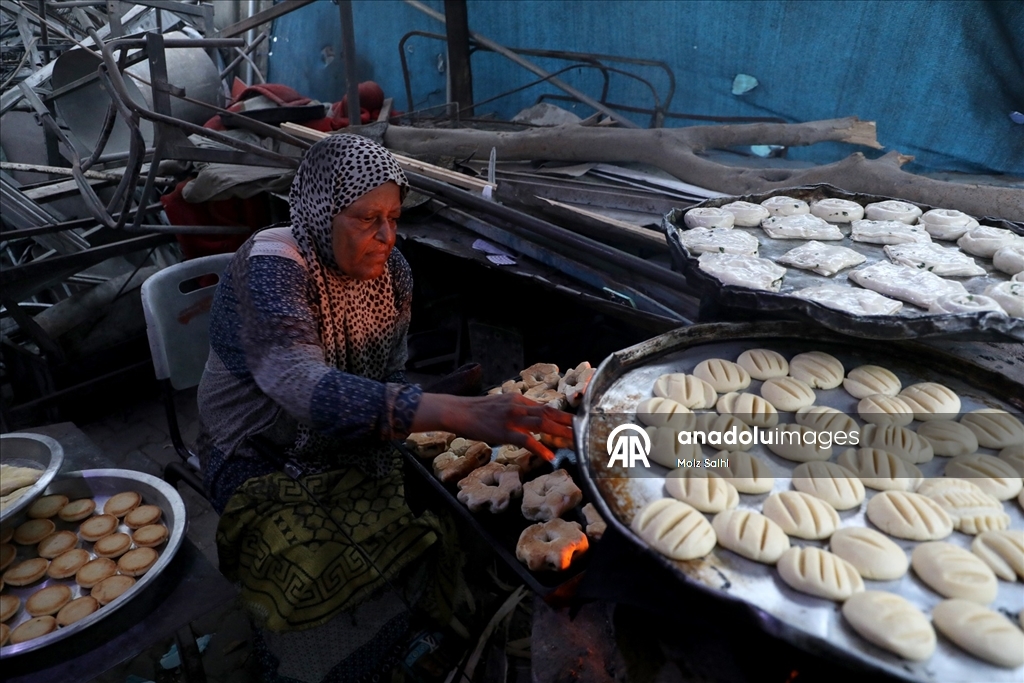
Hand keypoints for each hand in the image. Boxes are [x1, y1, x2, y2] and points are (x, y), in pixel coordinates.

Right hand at [412, 392, 573, 461]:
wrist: (458, 411)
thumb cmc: (477, 412)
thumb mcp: (500, 405)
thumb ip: (517, 410)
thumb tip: (530, 418)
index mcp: (519, 400)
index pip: (547, 407)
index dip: (564, 414)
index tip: (579, 421)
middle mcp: (519, 406)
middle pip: (550, 413)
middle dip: (570, 423)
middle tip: (587, 430)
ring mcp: (512, 418)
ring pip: (543, 424)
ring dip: (562, 433)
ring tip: (577, 442)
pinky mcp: (504, 431)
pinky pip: (526, 440)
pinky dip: (540, 448)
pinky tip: (550, 456)